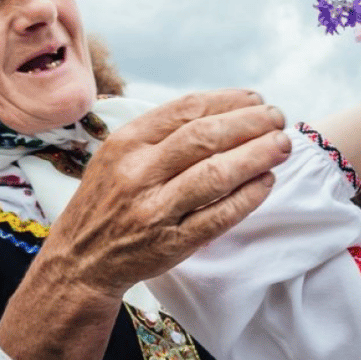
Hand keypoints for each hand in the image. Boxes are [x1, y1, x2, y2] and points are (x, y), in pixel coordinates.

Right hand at [36, 88, 290, 298]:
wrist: (79, 260)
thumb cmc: (111, 200)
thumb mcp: (120, 155)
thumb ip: (164, 133)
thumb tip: (227, 110)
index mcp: (127, 143)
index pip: (186, 110)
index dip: (228, 101)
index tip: (256, 99)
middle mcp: (137, 173)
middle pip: (204, 137)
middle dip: (249, 124)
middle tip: (278, 118)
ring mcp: (153, 210)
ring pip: (214, 175)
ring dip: (255, 156)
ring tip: (281, 145)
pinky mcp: (170, 244)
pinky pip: (217, 217)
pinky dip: (247, 198)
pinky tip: (267, 182)